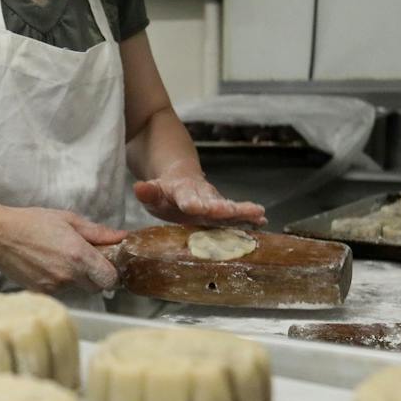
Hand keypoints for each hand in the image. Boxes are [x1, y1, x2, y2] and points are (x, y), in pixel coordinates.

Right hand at [0, 207, 127, 293]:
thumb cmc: (32, 223)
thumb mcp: (68, 220)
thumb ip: (97, 232)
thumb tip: (121, 237)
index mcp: (79, 255)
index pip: (110, 279)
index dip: (111, 274)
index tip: (107, 265)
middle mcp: (68, 275)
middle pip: (95, 287)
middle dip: (94, 276)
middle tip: (84, 260)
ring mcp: (54, 286)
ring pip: (76, 289)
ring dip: (74, 278)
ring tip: (58, 258)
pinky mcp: (41, 292)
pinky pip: (59, 290)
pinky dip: (58, 281)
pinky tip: (46, 265)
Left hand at [133, 175, 266, 227]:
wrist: (182, 179)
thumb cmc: (166, 192)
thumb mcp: (153, 192)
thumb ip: (147, 192)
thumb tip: (138, 187)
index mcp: (183, 193)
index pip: (187, 198)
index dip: (192, 203)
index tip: (196, 207)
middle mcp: (203, 197)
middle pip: (213, 202)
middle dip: (222, 208)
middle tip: (231, 211)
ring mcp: (215, 203)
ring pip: (229, 207)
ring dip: (243, 212)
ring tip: (258, 214)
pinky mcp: (223, 211)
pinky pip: (237, 214)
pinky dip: (249, 217)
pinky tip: (262, 222)